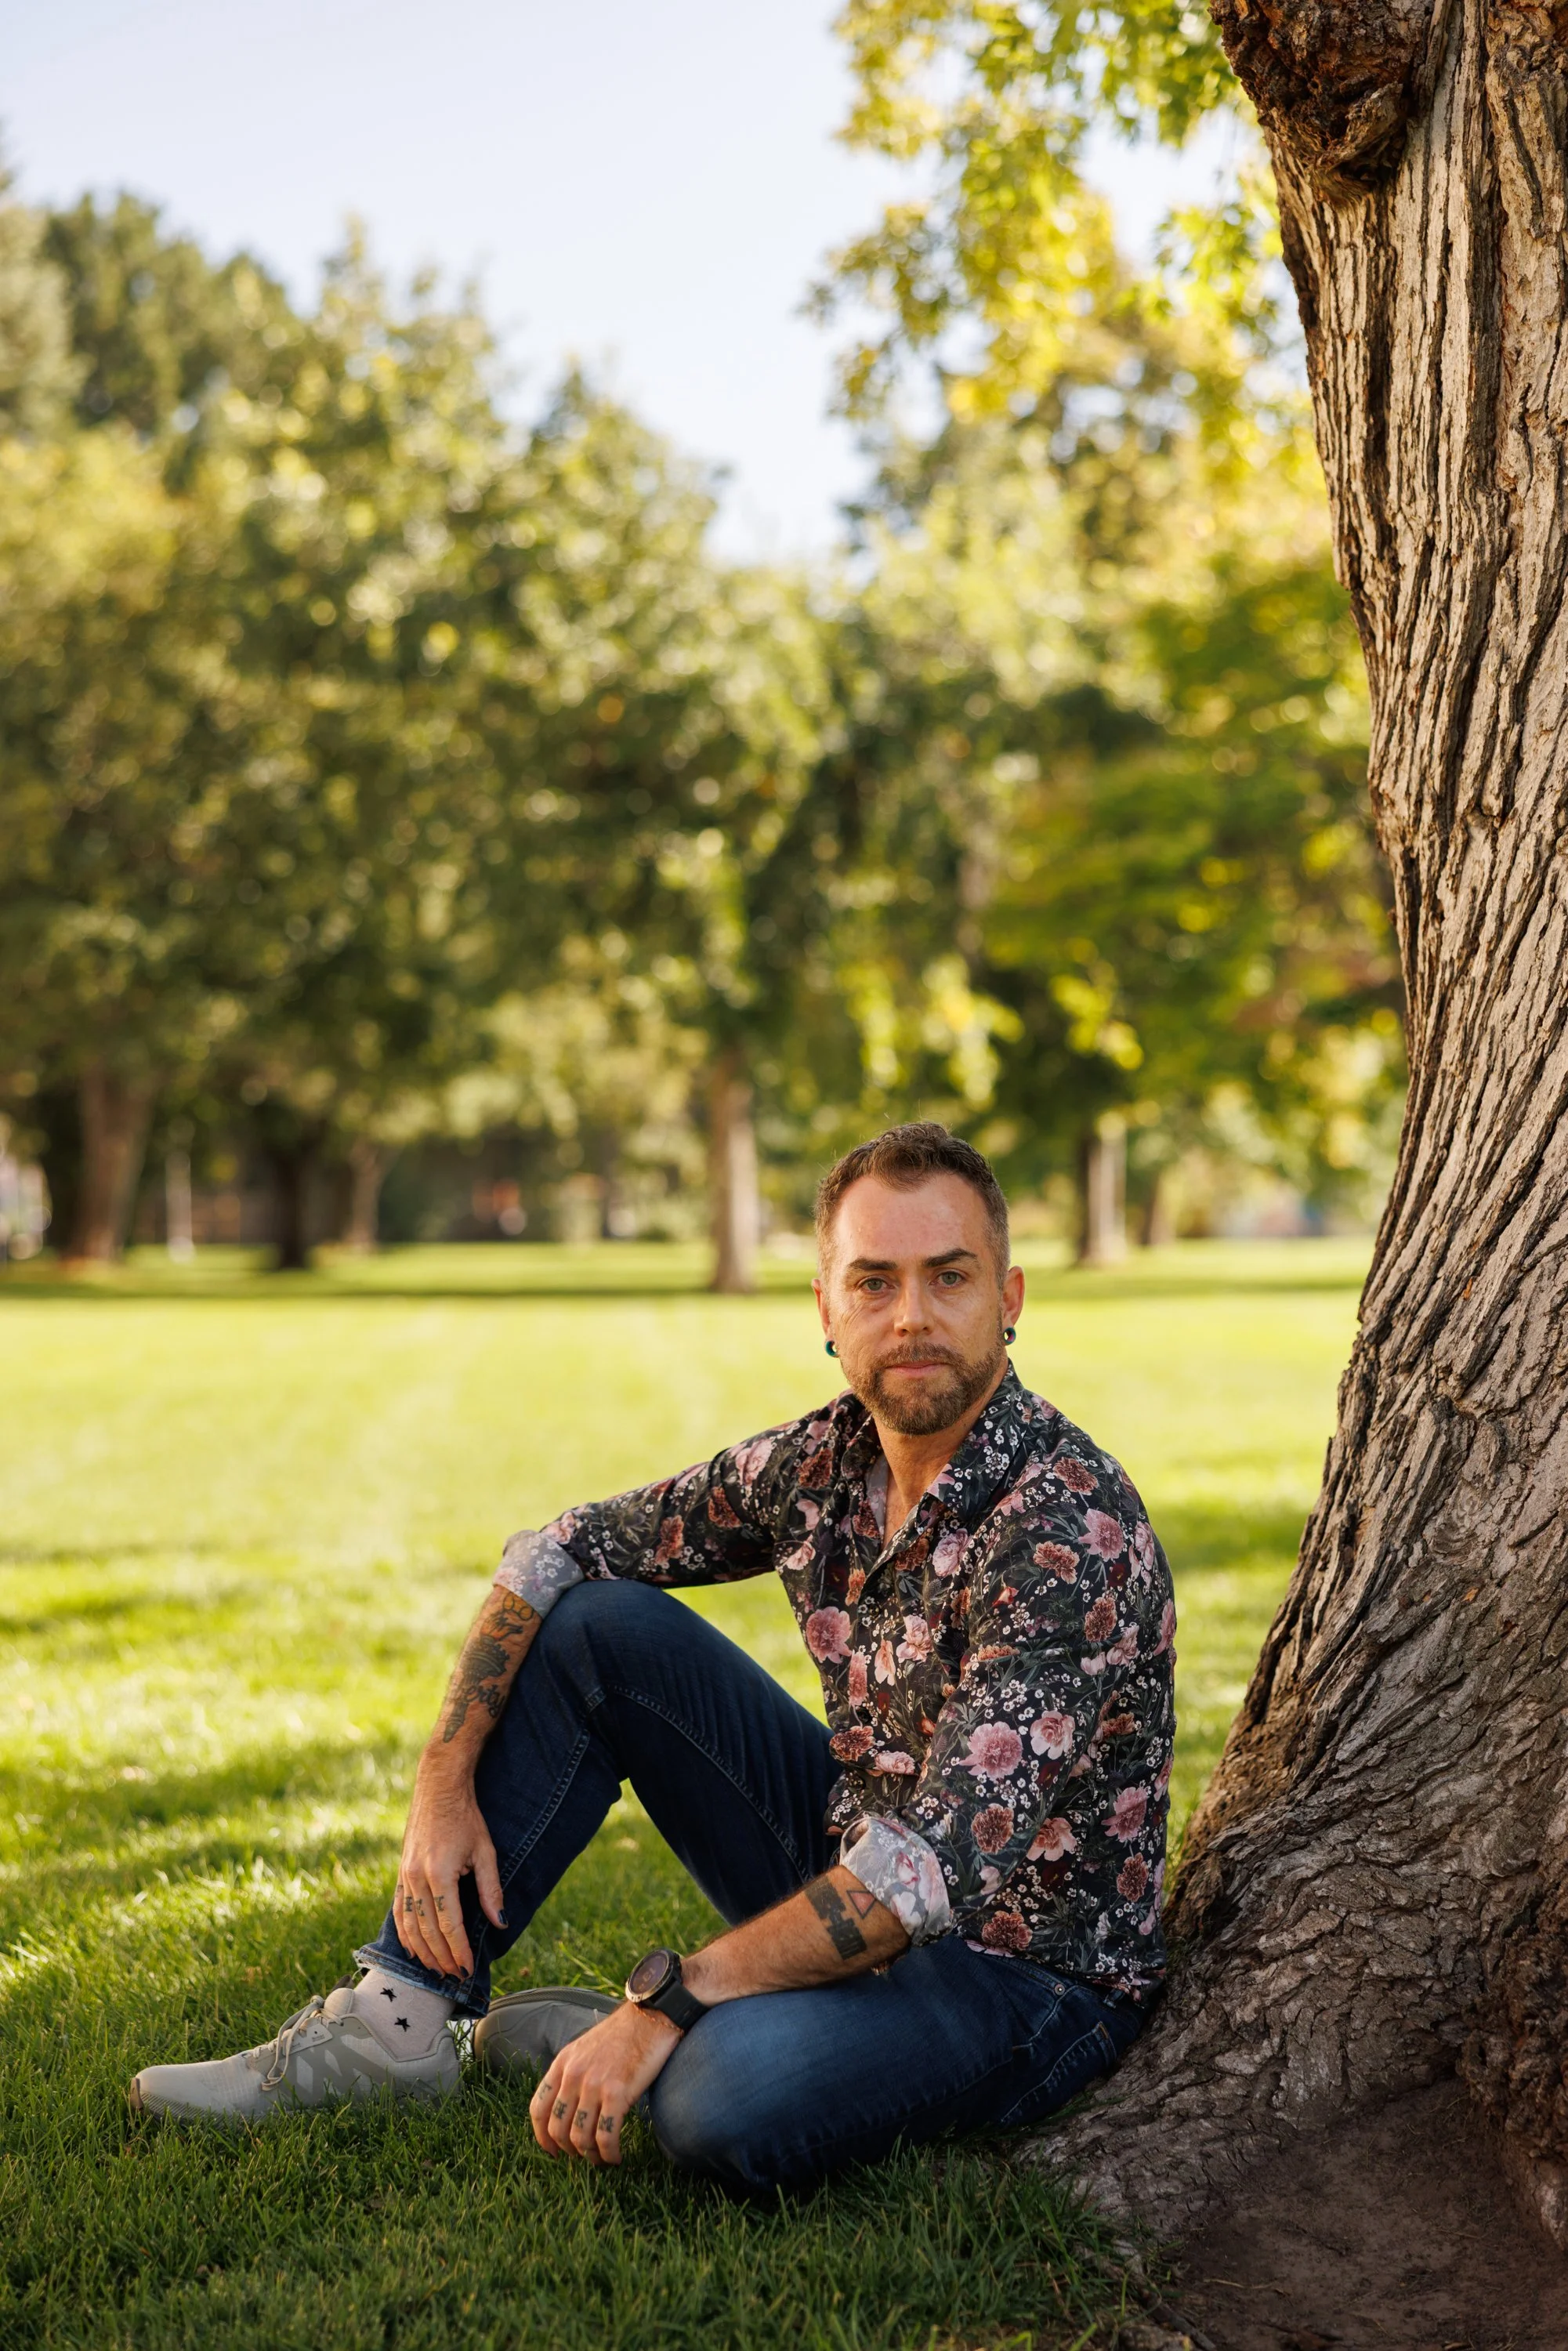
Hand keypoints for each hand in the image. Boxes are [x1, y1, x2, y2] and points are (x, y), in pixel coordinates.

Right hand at [394, 1759, 504, 1978]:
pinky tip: (414, 1949)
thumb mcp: (485, 1851)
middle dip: (442, 1957)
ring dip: (423, 1952)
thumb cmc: (466, 1817)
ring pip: (409, 1925)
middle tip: (455, 1977)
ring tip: (437, 1970)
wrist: (438, 1788)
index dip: (459, 1950)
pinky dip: (405, 1934)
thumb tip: (501, 1922)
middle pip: (427, 1931)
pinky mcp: (400, 1873)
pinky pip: (398, 1911)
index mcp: (439, 1873)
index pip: (449, 1924)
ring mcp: (404, 1876)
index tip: (468, 1969)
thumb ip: (491, 1889)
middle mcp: (416, 1878)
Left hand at [528, 2001, 680, 2164]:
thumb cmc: (622, 2035)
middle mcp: (573, 2075)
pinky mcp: (617, 2093)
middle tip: (584, 2156)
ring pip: (580, 2137)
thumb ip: (572, 2075)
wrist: (650, 2017)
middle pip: (558, 2129)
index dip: (542, 2137)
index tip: (553, 2152)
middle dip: (569, 2150)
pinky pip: (606, 2136)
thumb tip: (569, 2110)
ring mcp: (594, 2084)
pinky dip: (609, 2153)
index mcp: (562, 2064)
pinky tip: (616, 2156)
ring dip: (590, 2156)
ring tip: (602, 2159)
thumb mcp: (584, 2049)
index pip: (538, 2109)